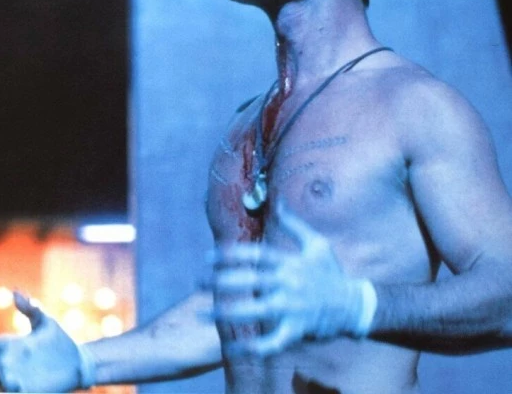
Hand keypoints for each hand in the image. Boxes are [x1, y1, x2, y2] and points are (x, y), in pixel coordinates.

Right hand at [0, 292, 88, 391]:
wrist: (77, 361)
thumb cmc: (59, 339)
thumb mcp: (44, 321)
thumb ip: (30, 307)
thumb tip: (14, 291)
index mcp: (10, 345)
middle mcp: (9, 363)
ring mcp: (16, 378)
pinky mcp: (28, 391)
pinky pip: (14, 393)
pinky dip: (11, 391)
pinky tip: (15, 386)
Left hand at [212, 203, 374, 356]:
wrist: (354, 305)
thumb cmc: (332, 272)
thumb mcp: (317, 244)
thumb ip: (294, 224)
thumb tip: (279, 201)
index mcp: (290, 263)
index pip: (255, 256)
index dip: (230, 255)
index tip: (207, 257)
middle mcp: (289, 284)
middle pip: (250, 281)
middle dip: (221, 282)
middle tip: (196, 282)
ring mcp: (292, 308)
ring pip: (254, 311)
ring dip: (226, 313)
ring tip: (201, 314)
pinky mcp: (297, 330)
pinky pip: (272, 342)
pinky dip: (252, 349)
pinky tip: (232, 350)